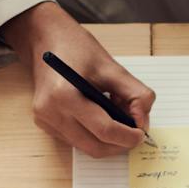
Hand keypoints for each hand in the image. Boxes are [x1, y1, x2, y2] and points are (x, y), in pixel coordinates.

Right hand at [1, 2, 154, 157]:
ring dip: (108, 140)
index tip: (141, 134)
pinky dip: (94, 135)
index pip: (104, 130)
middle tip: (134, 133)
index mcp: (65, 95)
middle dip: (119, 144)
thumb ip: (135, 94)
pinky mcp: (45, 125)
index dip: (127, 136)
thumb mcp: (112, 67)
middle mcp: (50, 112)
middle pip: (95, 147)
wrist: (46, 39)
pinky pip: (77, 141)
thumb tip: (142, 122)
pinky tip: (100, 116)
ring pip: (87, 148)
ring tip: (116, 117)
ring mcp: (45, 121)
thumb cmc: (77, 48)